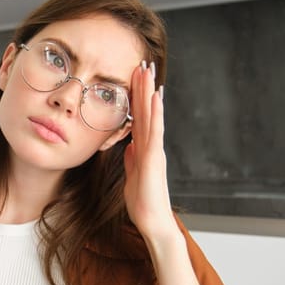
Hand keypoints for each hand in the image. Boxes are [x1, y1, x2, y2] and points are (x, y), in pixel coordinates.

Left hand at [123, 61, 179, 240]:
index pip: (138, 117)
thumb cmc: (143, 202)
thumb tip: (128, 144)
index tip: (133, 76)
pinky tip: (155, 97)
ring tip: (148, 70)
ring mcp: (155, 150)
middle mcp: (152, 145)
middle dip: (143, 86)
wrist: (153, 222)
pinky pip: (156, 131)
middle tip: (143, 62)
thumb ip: (132, 158)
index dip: (135, 97)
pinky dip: (156, 113)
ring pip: (152, 115)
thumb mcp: (132, 175)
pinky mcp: (155, 158)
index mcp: (144, 148)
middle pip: (146, 110)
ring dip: (149, 92)